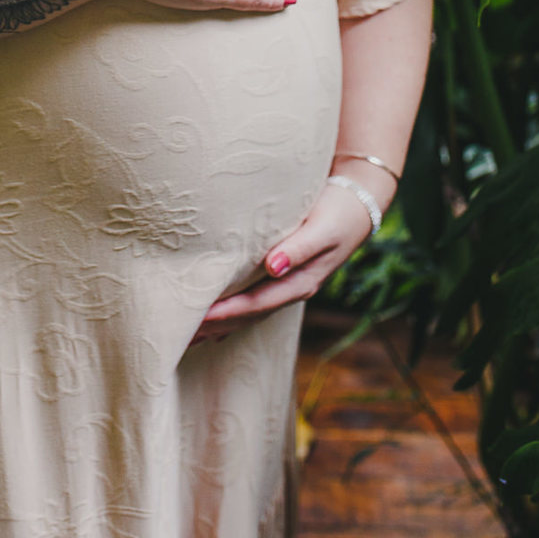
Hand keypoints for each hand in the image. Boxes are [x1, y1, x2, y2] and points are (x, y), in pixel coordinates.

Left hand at [188, 170, 386, 345]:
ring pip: (250, 311)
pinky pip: (253, 299)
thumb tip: (272, 267)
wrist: (358, 203)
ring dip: (222, 323)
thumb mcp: (322, 229)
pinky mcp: (283, 273)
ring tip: (190, 333)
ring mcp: (288, 284)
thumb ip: (299, 248)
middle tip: (180, 334)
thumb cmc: (337, 211)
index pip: (256, 304)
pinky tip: (216, 322)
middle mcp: (292, 289)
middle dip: (217, 326)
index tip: (198, 319)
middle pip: (249, 315)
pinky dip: (233, 312)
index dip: (227, 313)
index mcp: (301, 282)